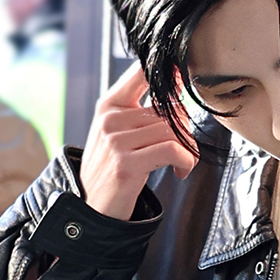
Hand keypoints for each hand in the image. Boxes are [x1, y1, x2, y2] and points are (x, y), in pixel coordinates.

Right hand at [80, 60, 197, 220]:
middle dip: (185, 129)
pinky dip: (186, 161)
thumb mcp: (118, 133)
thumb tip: (177, 90)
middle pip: (168, 109)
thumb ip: (140, 111)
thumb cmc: (111, 169)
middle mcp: (111, 119)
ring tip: (183, 162)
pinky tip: (180, 171)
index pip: (142, 71)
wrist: (92, 207)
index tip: (184, 78)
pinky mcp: (126, 164)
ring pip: (172, 130)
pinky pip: (172, 150)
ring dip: (188, 148)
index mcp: (109, 104)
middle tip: (185, 148)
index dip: (169, 71)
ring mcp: (116, 141)